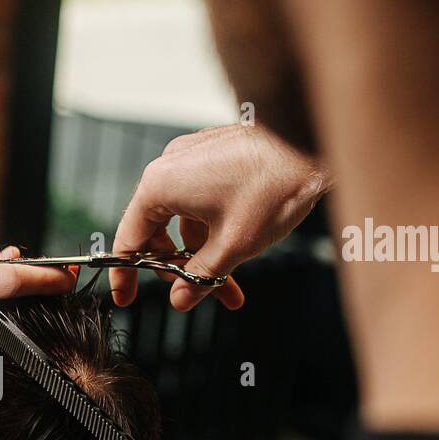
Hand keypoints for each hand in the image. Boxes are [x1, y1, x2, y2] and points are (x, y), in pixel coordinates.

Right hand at [112, 123, 332, 309]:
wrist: (313, 141)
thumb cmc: (274, 184)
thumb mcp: (233, 245)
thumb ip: (200, 277)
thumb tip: (182, 298)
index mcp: (161, 186)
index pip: (128, 239)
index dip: (125, 274)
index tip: (126, 297)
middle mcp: (171, 167)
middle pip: (158, 231)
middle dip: (180, 266)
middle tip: (200, 291)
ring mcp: (193, 158)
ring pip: (185, 219)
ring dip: (203, 250)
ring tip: (232, 276)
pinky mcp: (215, 155)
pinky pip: (201, 200)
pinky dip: (214, 226)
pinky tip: (238, 245)